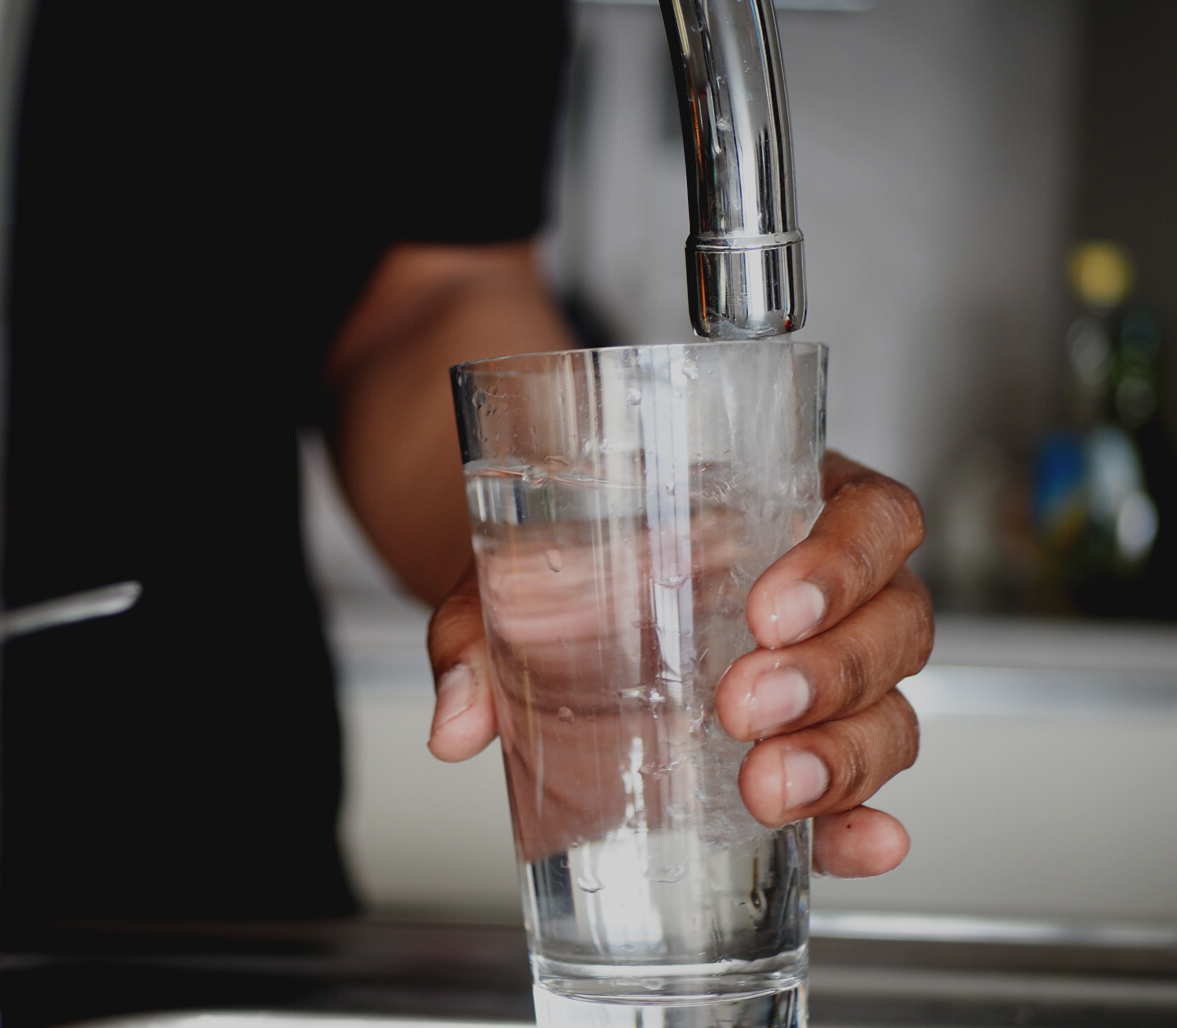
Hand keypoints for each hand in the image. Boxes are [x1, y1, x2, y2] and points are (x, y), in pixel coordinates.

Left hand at [426, 451, 929, 876]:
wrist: (545, 603)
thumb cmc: (563, 559)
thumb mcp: (516, 566)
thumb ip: (479, 624)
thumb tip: (455, 720)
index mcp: (786, 504)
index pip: (874, 516)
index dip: (846, 562)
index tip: (770, 610)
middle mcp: (832, 590)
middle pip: (896, 623)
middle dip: (832, 673)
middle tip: (741, 705)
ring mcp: (830, 675)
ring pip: (891, 708)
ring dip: (843, 755)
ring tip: (768, 789)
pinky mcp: (809, 752)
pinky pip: (863, 791)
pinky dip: (860, 826)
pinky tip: (853, 848)